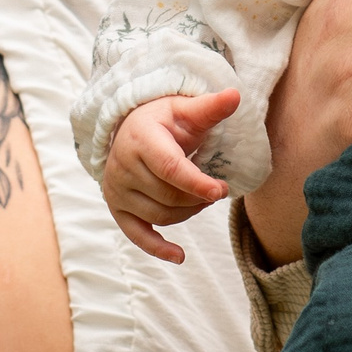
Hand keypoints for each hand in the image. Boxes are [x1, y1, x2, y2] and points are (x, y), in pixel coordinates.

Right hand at [102, 89, 240, 262]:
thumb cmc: (164, 119)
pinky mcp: (116, 208)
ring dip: (188, 213)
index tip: (222, 190)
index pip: (170, 168)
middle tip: (217, 190)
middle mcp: (122, 166)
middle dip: (198, 197)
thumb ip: (210, 107)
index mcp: (140, 139)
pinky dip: (157, 248)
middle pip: (168, 196)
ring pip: (159, 215)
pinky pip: (136, 234)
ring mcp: (116, 190)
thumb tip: (236, 95)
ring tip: (202, 200)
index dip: (198, 183)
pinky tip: (179, 256)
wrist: (130, 127)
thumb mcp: (185, 109)